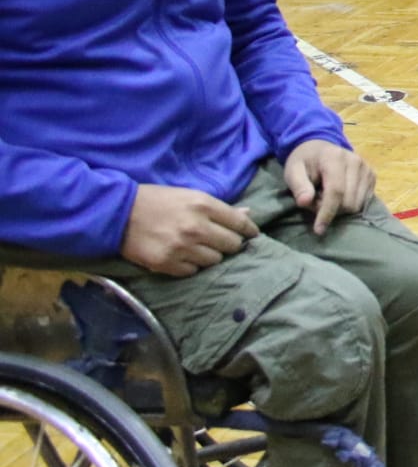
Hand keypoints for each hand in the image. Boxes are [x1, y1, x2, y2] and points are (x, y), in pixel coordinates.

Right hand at [120, 185, 257, 276]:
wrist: (117, 213)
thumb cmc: (156, 200)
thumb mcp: (190, 195)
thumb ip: (219, 208)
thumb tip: (248, 214)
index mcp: (204, 205)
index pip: (240, 223)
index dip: (249, 231)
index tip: (252, 235)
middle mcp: (196, 227)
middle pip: (232, 245)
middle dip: (230, 244)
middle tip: (222, 242)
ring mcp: (181, 248)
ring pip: (215, 260)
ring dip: (211, 256)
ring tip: (200, 249)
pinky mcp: (166, 264)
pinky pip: (193, 271)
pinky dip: (192, 265)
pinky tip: (184, 257)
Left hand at [283, 140, 375, 235]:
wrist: (319, 147)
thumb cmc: (304, 162)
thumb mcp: (292, 171)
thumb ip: (298, 186)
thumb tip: (305, 202)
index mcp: (334, 158)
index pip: (336, 191)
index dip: (327, 212)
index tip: (318, 229)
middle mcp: (355, 161)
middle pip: (348, 201)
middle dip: (331, 210)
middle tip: (316, 202)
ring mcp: (366, 168)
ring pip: (357, 204)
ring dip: (340, 208)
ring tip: (327, 198)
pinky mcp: (372, 175)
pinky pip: (364, 202)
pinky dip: (349, 204)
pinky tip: (339, 196)